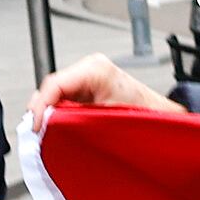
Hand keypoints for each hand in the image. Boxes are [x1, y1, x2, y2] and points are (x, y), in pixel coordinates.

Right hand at [27, 52, 179, 127]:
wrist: (163, 118)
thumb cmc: (145, 116)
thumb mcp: (104, 121)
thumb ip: (72, 122)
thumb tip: (49, 128)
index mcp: (95, 70)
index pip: (54, 84)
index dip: (40, 107)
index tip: (36, 127)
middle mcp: (90, 67)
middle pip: (52, 88)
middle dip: (43, 111)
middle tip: (39, 132)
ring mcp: (89, 75)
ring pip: (56, 94)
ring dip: (51, 113)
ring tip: (49, 131)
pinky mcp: (89, 86)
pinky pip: (65, 98)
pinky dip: (60, 113)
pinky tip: (61, 126)